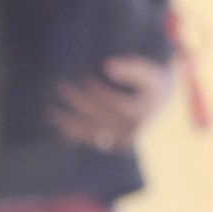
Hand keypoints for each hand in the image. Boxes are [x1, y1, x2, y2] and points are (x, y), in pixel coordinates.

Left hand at [48, 51, 176, 151]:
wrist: (161, 104)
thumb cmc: (152, 84)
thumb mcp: (149, 74)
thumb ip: (132, 69)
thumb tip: (108, 66)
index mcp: (143, 114)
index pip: (119, 106)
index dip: (101, 93)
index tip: (87, 79)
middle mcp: (133, 132)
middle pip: (103, 118)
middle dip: (80, 102)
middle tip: (60, 85)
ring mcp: (123, 141)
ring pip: (94, 133)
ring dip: (71, 123)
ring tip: (51, 112)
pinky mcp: (114, 145)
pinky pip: (92, 140)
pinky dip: (75, 134)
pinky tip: (58, 125)